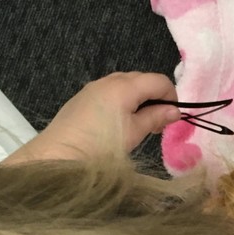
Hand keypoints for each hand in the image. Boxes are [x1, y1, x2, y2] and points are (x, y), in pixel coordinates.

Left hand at [5, 72, 179, 162]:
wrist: (58, 155)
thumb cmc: (101, 146)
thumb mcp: (134, 133)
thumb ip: (156, 118)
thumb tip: (175, 111)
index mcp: (124, 86)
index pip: (159, 81)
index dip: (172, 96)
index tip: (173, 118)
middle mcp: (108, 80)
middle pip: (142, 79)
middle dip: (156, 97)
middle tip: (158, 123)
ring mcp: (93, 87)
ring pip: (126, 84)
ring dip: (139, 99)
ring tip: (140, 124)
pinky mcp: (83, 98)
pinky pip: (111, 91)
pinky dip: (123, 101)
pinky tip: (120, 123)